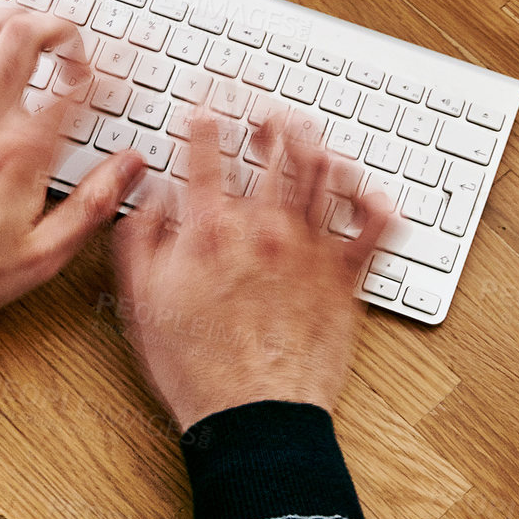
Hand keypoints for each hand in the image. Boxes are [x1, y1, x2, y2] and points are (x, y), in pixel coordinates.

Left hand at [0, 0, 145, 329]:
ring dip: (6, 13)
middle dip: (59, 26)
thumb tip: (131, 168)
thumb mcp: (41, 256)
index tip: (118, 80)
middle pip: (25, 38)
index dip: (107, 76)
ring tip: (28, 19)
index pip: (77, 92)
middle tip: (74, 44)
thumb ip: (92, 205)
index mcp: (21, 154)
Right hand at [113, 115, 392, 431]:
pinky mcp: (343, 277)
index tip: (207, 102)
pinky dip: (375, 203)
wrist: (253, 416)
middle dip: (268, 117)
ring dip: (315, 143)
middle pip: (274, 147)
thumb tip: (150, 198)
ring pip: (323, 172)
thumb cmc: (198, 368)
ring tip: (307, 135)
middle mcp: (263, 227)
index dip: (206, 114)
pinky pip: (373, 229)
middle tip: (263, 111)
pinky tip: (369, 193)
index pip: (207, 148)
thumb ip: (142, 238)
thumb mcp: (142, 300)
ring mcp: (308, 248)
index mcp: (210, 228)